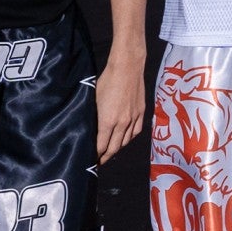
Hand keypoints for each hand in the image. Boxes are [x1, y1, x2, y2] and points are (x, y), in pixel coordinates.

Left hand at [95, 45, 145, 159]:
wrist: (127, 67)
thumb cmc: (106, 81)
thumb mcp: (94, 100)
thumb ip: (94, 118)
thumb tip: (91, 131)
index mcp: (107, 121)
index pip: (100, 146)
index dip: (95, 156)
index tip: (90, 160)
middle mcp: (122, 123)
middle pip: (113, 148)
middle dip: (105, 157)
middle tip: (99, 162)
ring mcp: (133, 119)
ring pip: (125, 142)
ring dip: (117, 149)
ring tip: (110, 153)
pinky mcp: (141, 113)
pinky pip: (135, 132)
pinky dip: (129, 139)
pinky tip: (124, 140)